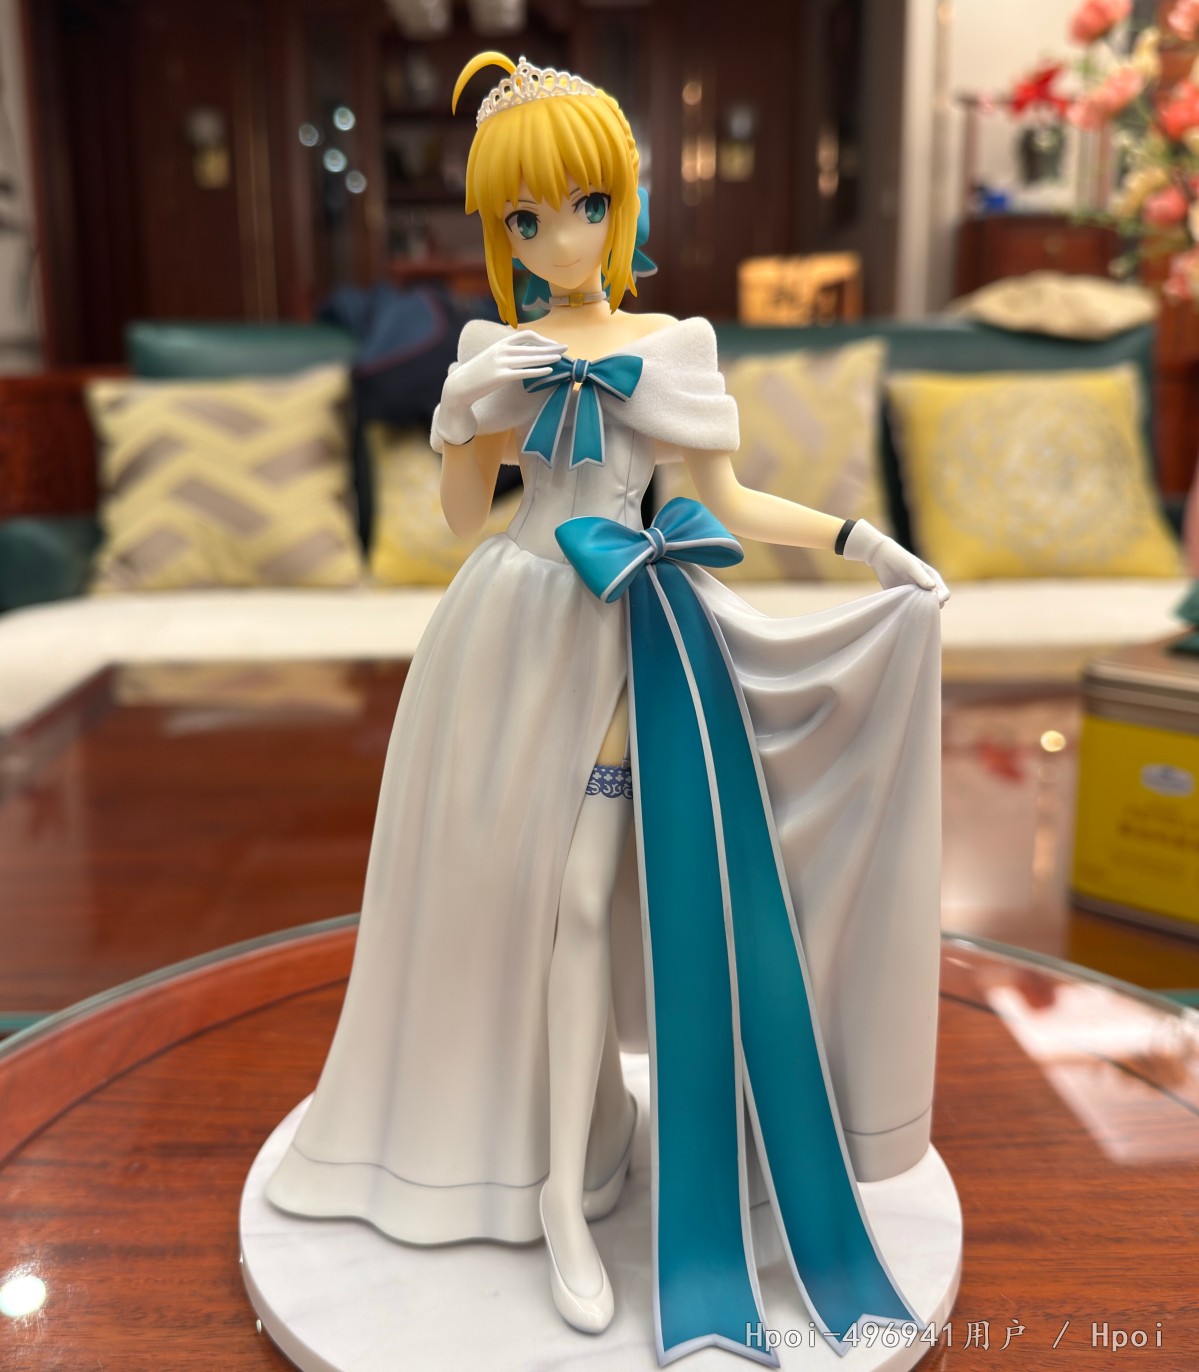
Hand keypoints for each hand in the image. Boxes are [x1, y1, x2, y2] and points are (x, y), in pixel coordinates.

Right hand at [435, 330, 567, 445]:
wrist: (459, 386)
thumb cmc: (477, 374)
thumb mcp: (491, 357)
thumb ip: (505, 352)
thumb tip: (520, 352)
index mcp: (500, 344)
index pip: (526, 335)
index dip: (542, 339)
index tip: (553, 344)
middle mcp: (501, 350)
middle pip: (531, 346)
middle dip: (550, 347)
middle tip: (565, 349)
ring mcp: (500, 363)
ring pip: (529, 358)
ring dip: (547, 357)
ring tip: (560, 358)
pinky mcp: (499, 376)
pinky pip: (523, 372)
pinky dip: (537, 371)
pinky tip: (549, 370)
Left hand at [843, 519, 949, 606]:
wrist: (882, 558)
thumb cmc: (899, 558)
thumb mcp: (911, 566)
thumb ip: (921, 577)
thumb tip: (933, 588)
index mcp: (933, 579)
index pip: (945, 594)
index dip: (940, 600)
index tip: (929, 601)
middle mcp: (927, 587)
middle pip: (937, 604)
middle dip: (931, 607)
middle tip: (917, 604)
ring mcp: (916, 594)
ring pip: (924, 608)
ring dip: (920, 610)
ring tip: (909, 605)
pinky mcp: (905, 598)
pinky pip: (911, 609)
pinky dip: (910, 611)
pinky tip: (902, 608)